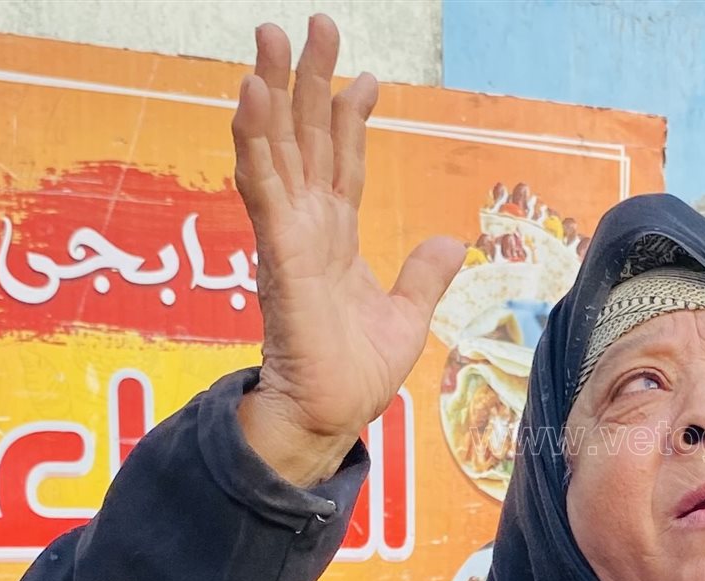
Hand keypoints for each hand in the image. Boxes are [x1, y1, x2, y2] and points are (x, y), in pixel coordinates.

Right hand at [231, 15, 463, 484]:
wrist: (329, 417)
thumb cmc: (352, 375)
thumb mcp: (406, 317)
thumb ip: (423, 275)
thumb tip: (450, 242)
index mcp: (334, 238)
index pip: (341, 163)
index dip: (348, 118)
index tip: (363, 77)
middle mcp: (307, 227)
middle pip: (305, 138)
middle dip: (307, 80)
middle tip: (311, 24)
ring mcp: (288, 236)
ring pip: (277, 148)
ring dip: (272, 91)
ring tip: (270, 39)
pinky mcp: (278, 252)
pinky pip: (263, 185)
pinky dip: (256, 138)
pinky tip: (254, 94)